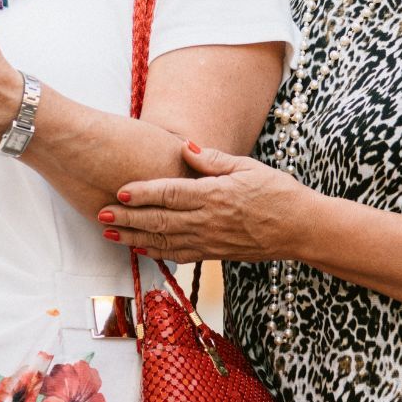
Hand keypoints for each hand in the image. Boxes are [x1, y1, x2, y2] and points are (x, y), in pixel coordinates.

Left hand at [101, 143, 316, 261]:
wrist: (301, 229)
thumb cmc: (278, 193)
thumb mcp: (248, 167)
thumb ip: (212, 159)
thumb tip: (184, 146)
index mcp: (215, 195)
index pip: (170, 193)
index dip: (142, 192)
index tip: (119, 190)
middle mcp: (208, 221)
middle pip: (159, 220)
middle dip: (127, 218)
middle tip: (100, 215)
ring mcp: (210, 241)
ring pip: (164, 241)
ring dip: (134, 237)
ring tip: (109, 234)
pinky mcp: (215, 254)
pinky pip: (180, 255)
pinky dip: (156, 252)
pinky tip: (140, 248)